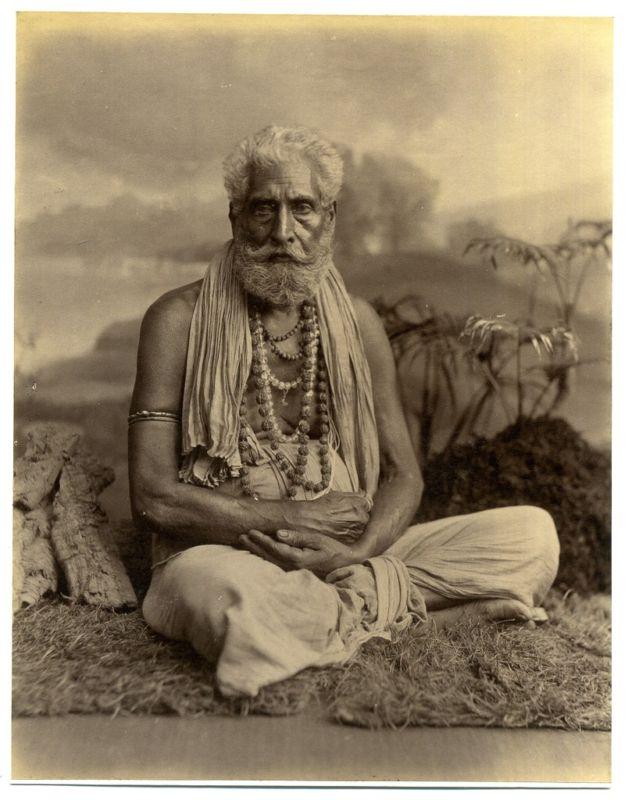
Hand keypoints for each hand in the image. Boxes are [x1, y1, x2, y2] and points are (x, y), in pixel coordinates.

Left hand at [239, 528, 363, 577]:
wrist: (345, 562)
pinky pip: (275, 564)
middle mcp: (293, 567)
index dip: (261, 540)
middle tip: (241, 536)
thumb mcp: (317, 540)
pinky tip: (258, 551)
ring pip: (270, 562)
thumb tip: (278, 534)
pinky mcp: (295, 571)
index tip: (250, 531)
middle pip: (268, 557)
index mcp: (298, 559)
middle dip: (254, 546)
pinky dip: (265, 557)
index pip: (275, 549)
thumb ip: (297, 538)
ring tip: (245, 542)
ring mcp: (293, 571)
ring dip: (257, 552)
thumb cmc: (332, 548)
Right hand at [282, 490, 370, 541]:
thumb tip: (364, 497)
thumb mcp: (337, 495)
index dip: (358, 507)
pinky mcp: (351, 542)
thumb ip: (354, 496)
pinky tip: (338, 534)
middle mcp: (362, 517)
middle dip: (357, 517)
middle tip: (343, 519)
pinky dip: (348, 537)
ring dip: (354, 528)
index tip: (351, 509)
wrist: (306, 521)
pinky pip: (354, 539)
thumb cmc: (320, 507)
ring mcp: (357, 531)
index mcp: (360, 504)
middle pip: (365, 517)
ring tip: (338, 527)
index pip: (367, 505)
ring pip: (360, 529)